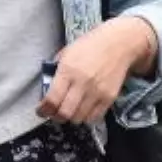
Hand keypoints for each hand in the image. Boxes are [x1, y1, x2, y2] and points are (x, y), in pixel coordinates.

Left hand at [37, 18, 154, 124]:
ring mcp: (97, 92)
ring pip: (79, 118)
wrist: (119, 43)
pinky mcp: (109, 97)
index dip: (44, 110)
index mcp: (68, 70)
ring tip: (69, 111)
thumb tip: (48, 88)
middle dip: (56, 117)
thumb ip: (57, 70)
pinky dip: (86, 116)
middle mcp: (82, 83)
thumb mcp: (68, 52)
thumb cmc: (90, 44)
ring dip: (71, 118)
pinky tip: (83, 109)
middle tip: (54, 114)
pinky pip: (94, 117)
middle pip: (65, 113)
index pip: (52, 99)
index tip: (41, 111)